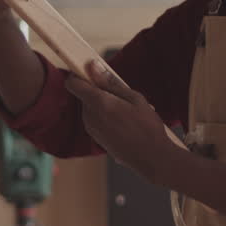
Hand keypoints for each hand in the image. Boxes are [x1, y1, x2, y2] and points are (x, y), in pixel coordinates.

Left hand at [65, 61, 176, 179]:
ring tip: (128, 112)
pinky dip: (107, 118)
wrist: (152, 159)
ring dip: (105, 105)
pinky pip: (96, 121)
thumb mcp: (134, 98)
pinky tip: (126, 123)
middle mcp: (90, 117)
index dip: (79, 75)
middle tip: (122, 95)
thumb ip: (110, 82)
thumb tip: (92, 66)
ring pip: (91, 108)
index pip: (73, 83)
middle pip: (85, 96)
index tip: (91, 72)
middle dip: (99, 91)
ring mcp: (92, 130)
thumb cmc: (147, 127)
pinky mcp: (96, 139)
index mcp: (98, 103)